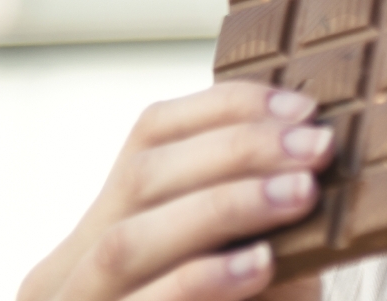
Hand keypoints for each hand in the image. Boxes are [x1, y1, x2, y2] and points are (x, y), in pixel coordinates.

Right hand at [19, 82, 332, 300]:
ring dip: (224, 207)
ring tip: (300, 194)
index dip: (227, 108)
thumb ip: (258, 217)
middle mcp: (68, 270)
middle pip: (143, 178)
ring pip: (128, 240)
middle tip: (318, 148)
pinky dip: (201, 281)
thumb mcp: (241, 267)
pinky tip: (262, 265)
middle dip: (238, 152)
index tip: (303, 106)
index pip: (150, 133)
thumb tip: (312, 149)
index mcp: (101, 227)